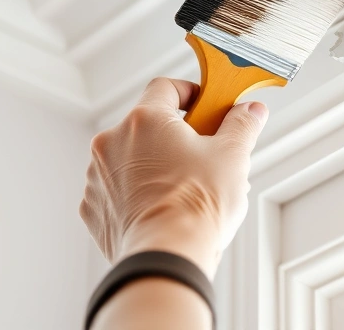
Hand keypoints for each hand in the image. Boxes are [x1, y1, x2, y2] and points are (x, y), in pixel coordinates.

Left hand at [79, 77, 268, 277]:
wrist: (167, 256)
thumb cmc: (198, 206)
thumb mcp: (233, 156)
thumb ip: (242, 125)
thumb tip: (251, 110)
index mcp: (145, 120)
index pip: (165, 87)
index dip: (189, 93)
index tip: (204, 108)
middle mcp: (112, 141)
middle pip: (147, 125)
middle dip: (174, 137)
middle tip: (201, 155)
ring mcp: (98, 176)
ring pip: (130, 158)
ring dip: (152, 165)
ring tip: (182, 188)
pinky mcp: (93, 207)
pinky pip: (116, 189)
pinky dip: (135, 193)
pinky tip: (161, 208)